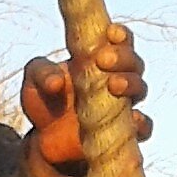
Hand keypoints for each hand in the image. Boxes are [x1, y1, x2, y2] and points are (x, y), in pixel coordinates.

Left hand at [21, 22, 151, 176]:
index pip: (118, 41)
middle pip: (134, 63)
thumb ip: (41, 73)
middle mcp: (116, 79)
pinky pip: (144, 127)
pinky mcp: (125, 133)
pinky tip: (131, 120)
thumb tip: (57, 82)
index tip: (111, 33)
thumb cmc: (44, 102)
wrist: (46, 143)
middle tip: (103, 60)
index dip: (120, 35)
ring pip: (140, 89)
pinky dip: (141, 123)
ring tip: (114, 85)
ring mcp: (123, 106)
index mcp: (98, 59)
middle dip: (123, 58)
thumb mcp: (33, 82)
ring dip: (132, 84)